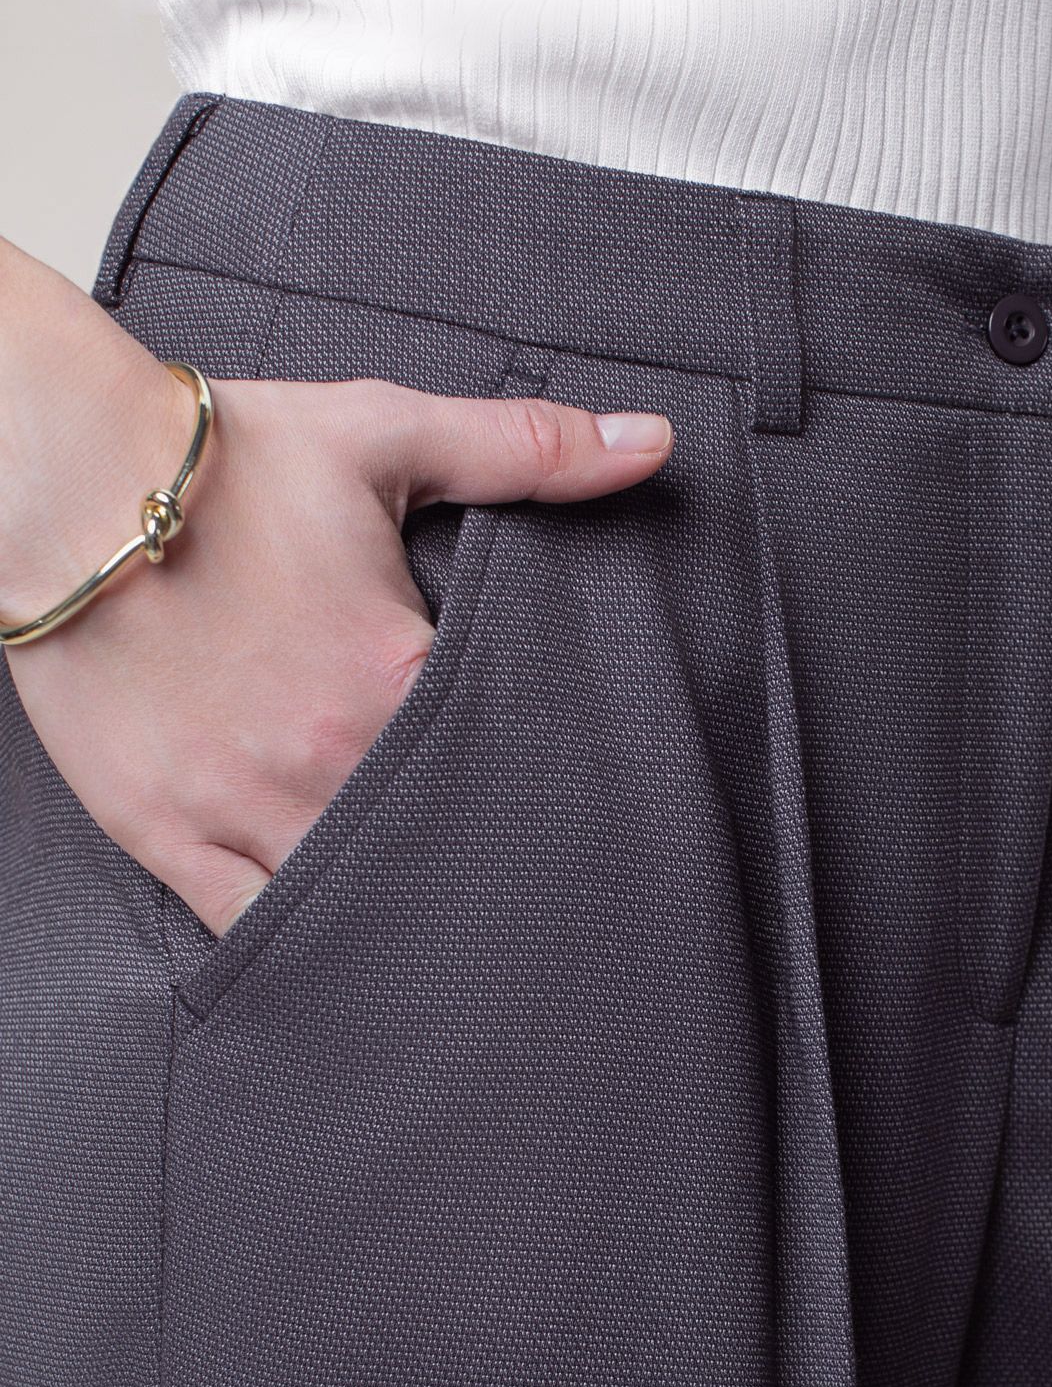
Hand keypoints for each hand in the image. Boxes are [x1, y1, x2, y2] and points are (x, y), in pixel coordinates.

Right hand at [5, 371, 672, 934]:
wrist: (63, 481)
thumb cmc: (222, 462)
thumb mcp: (386, 436)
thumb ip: (527, 450)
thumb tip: (652, 442)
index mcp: (394, 676)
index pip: (505, 763)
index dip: (535, 787)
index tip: (550, 800)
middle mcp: (328, 761)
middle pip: (436, 846)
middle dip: (473, 862)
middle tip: (507, 887)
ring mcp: (242, 808)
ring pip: (348, 904)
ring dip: (393, 913)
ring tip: (433, 930)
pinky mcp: (165, 832)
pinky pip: (244, 929)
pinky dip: (295, 944)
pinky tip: (335, 951)